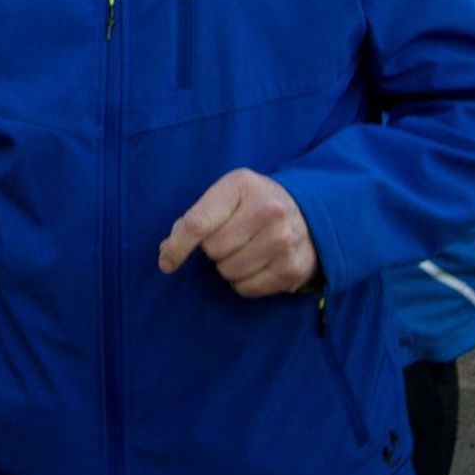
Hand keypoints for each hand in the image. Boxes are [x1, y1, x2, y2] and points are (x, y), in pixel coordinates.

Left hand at [158, 167, 316, 295]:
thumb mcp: (227, 194)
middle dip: (213, 249)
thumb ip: (196, 217)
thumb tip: (167, 252)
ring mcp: (284, 240)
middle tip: (230, 238)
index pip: (198, 223)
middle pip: (213, 250)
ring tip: (246, 249)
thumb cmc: (254, 203)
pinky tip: (259, 263)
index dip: (177, 246)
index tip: (166, 262)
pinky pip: (247, 288)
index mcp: (242, 185)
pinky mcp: (294, 268)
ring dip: (228, 266)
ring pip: (229, 272)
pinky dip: (245, 281)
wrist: (308, 212)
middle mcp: (268, 210)